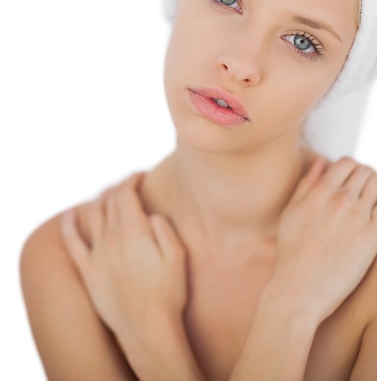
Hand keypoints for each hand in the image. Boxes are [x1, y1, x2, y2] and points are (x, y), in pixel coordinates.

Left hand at [60, 173, 187, 354]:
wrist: (147, 329)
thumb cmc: (168, 293)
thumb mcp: (178, 255)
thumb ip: (163, 227)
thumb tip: (150, 214)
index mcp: (133, 230)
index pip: (125, 192)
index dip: (132, 179)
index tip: (140, 176)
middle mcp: (111, 238)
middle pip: (109, 201)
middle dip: (119, 188)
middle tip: (130, 187)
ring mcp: (97, 255)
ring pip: (92, 216)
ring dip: (100, 201)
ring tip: (110, 197)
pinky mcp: (88, 272)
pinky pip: (72, 243)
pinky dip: (69, 225)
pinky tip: (69, 216)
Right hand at [271, 156, 376, 322]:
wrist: (299, 290)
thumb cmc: (291, 254)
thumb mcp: (291, 212)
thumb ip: (306, 184)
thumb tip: (321, 161)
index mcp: (319, 192)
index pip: (347, 162)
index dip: (353, 168)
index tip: (354, 180)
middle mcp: (339, 199)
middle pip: (366, 171)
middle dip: (369, 176)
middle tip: (369, 190)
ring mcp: (357, 216)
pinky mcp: (373, 234)